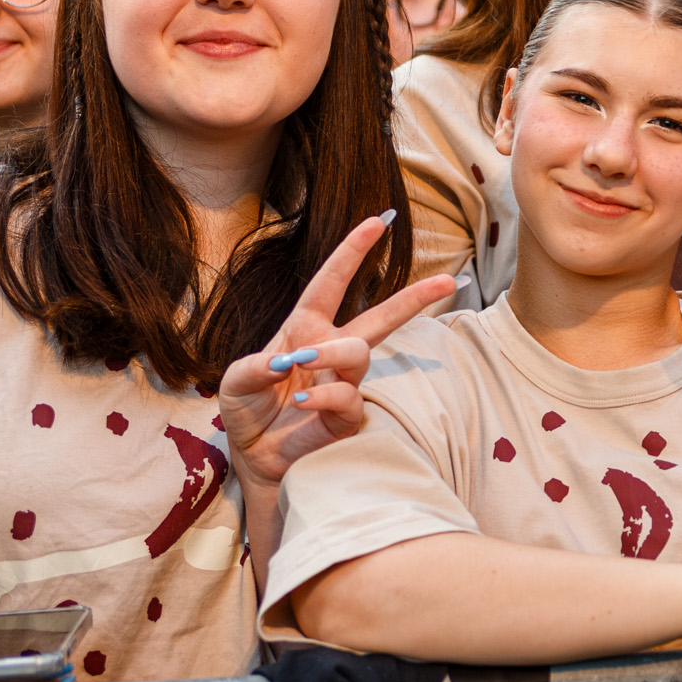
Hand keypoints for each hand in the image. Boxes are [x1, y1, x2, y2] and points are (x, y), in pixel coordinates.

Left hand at [218, 213, 460, 491]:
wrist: (255, 459)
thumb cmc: (247, 413)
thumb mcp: (234, 382)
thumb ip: (252, 366)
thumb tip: (285, 360)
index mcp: (305, 328)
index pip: (331, 283)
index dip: (352, 252)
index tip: (379, 222)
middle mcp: (330, 350)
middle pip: (380, 317)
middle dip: (414, 297)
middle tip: (447, 280)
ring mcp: (342, 382)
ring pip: (359, 354)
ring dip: (332, 353)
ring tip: (303, 363)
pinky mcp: (347, 415)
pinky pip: (347, 397)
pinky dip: (325, 396)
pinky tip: (303, 402)